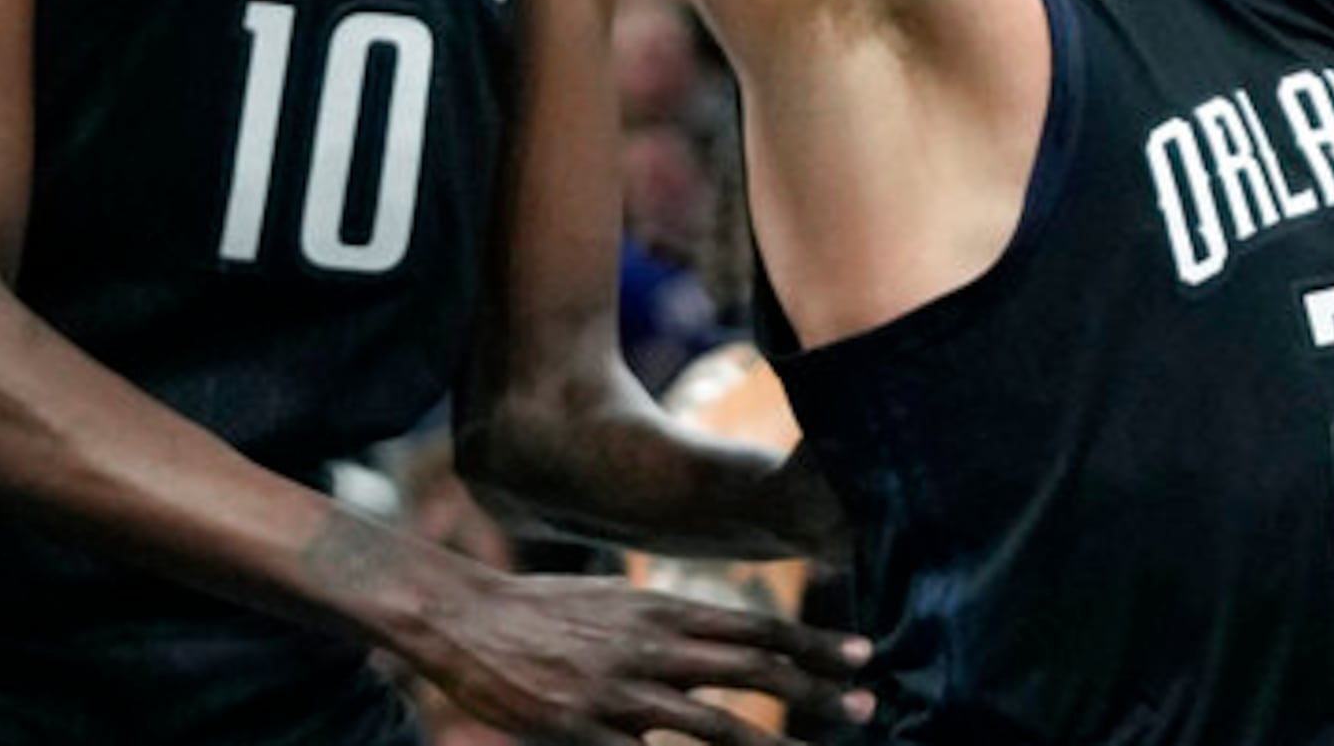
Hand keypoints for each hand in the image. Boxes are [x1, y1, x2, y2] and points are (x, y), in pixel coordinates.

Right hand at [404, 570, 873, 744]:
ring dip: (772, 742)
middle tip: (864, 706)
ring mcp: (620, 693)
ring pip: (715, 725)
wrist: (468, 619)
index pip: (755, 625)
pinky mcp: (584, 733)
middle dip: (813, 691)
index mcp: (663, 609)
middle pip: (751, 670)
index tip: (861, 653)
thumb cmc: (547, 612)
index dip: (812, 641)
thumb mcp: (619, 602)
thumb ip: (670, 624)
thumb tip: (720, 643)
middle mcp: (653, 647)